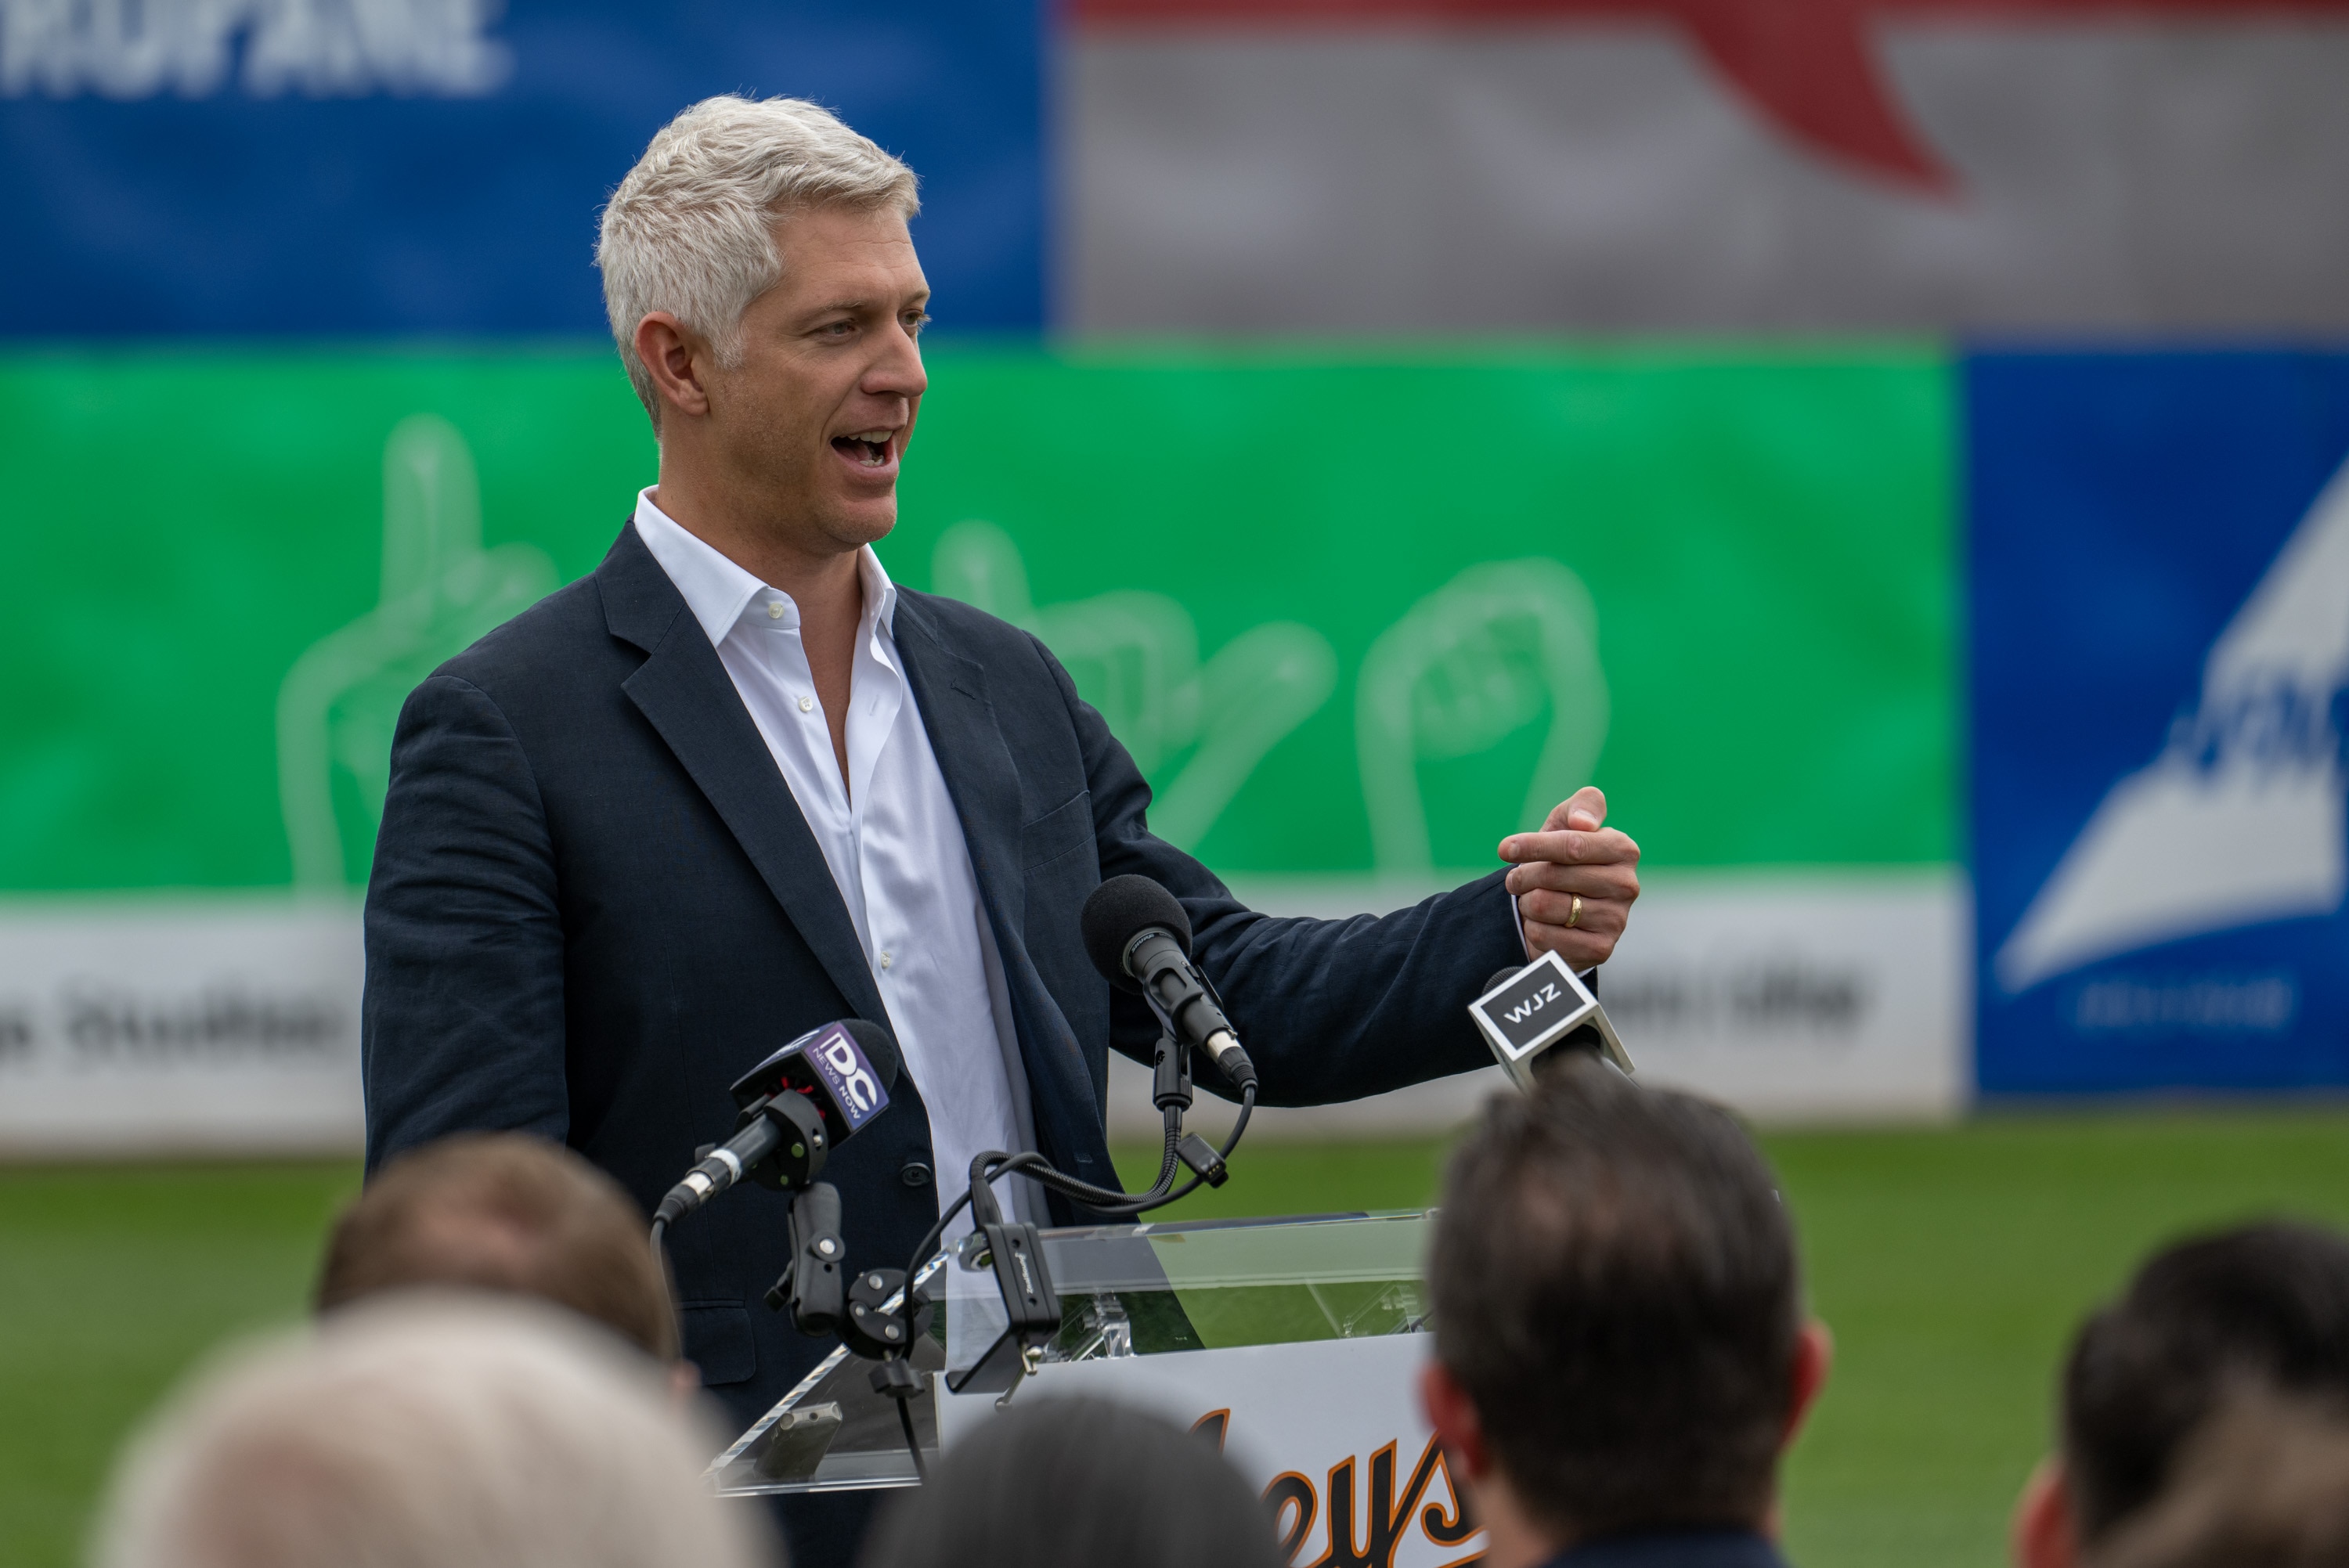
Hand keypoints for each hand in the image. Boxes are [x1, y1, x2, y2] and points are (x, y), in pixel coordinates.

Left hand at [1500, 786, 1639, 968]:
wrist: (1566, 912)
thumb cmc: (1565, 861)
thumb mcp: (1568, 825)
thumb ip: (1581, 806)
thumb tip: (1582, 822)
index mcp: (1623, 849)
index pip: (1572, 845)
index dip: (1533, 846)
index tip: (1504, 849)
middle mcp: (1627, 885)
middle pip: (1552, 876)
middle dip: (1524, 876)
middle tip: (1517, 880)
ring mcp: (1616, 920)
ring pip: (1544, 905)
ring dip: (1528, 903)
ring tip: (1536, 901)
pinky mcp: (1600, 949)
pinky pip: (1544, 935)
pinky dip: (1534, 928)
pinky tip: (1547, 924)